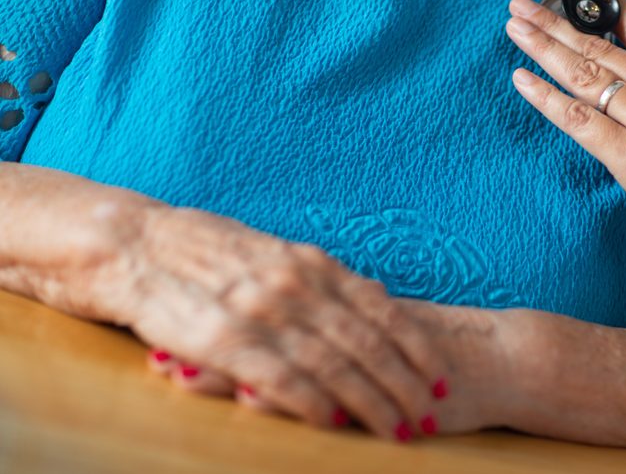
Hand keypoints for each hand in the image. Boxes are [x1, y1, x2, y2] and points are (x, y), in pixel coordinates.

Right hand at [106, 204, 448, 440]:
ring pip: (335, 365)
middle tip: (429, 416)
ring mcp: (263, 312)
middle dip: (405, 384)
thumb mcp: (279, 252)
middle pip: (368, 343)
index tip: (439, 377)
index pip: (381, 310)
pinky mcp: (225, 339)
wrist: (136, 245)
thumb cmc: (209, 251)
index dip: (416, 347)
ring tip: (397, 430)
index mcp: (311, 263)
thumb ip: (326, 278)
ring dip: (371, 402)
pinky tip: (334, 423)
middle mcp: (296, 286)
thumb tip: (377, 297)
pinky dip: (313, 402)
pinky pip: (282, 378)